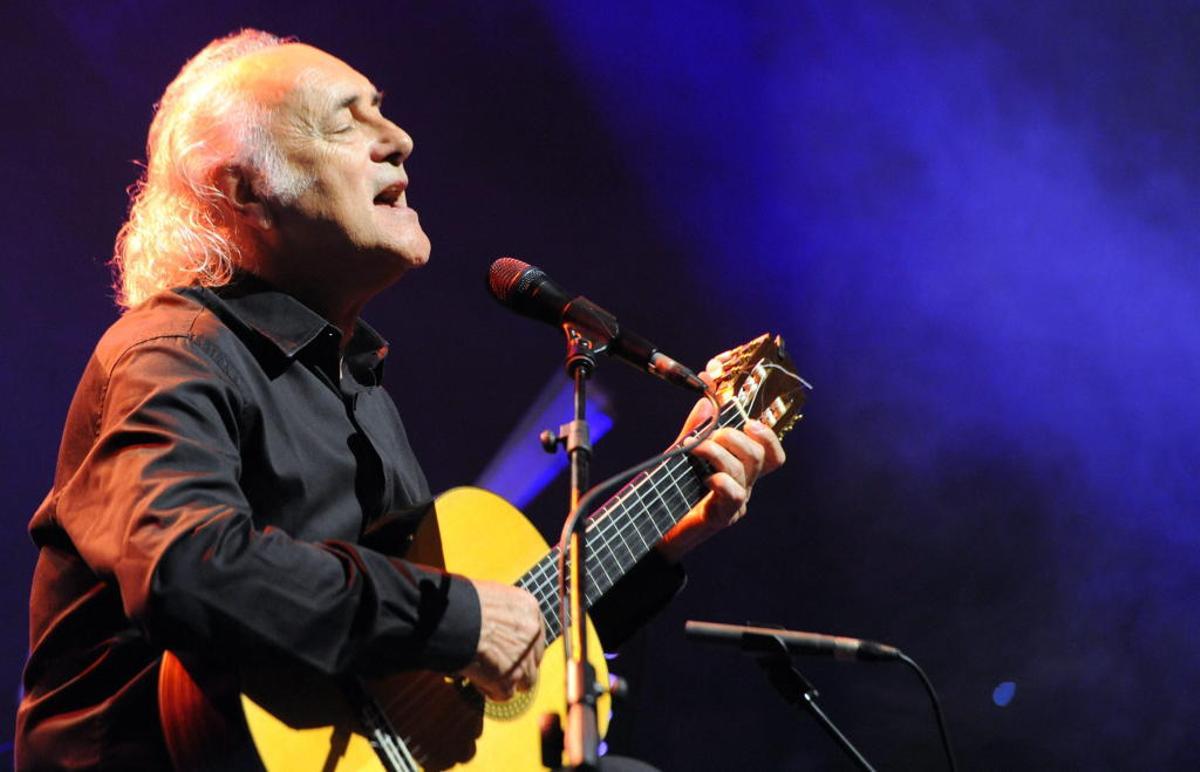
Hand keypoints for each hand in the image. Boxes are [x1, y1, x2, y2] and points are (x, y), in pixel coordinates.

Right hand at [459, 579, 545, 700]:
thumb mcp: (490, 595)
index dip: (522, 644)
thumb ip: (501, 612)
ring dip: (507, 680)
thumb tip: (494, 624)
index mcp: (528, 608)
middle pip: (534, 658)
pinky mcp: (508, 680)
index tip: (510, 649)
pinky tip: (477, 681)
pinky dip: (491, 691)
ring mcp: (523, 659)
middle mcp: (532, 633)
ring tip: (486, 676)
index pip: (535, 632)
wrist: (453, 619)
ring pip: (526, 680)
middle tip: (498, 665)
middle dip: (518, 664)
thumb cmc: (462, 604)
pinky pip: (505, 694)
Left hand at [657, 354, 786, 561]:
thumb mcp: (681, 454)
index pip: (771, 453)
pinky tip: (705, 478)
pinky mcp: (721, 518)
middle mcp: (743, 487)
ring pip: (745, 471)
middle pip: (759, 456)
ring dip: (720, 452)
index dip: (768, 434)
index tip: (748, 419)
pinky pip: (734, 495)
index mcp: (739, 471)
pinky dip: (721, 480)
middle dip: (734, 437)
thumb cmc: (669, 491)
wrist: (650, 529)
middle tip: (711, 435)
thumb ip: (695, 430)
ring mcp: (734, 504)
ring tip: (697, 448)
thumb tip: (706, 400)